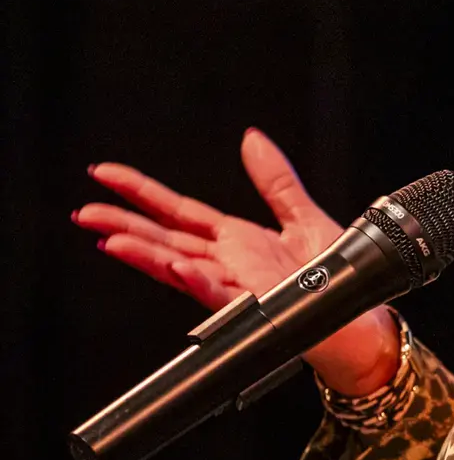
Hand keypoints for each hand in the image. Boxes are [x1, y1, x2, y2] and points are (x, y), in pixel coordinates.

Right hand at [74, 128, 400, 395]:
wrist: (363, 320)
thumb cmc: (336, 276)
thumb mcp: (304, 214)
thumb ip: (275, 180)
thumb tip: (252, 139)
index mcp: (236, 241)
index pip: (178, 212)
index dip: (142, 193)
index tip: (106, 174)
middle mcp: (229, 264)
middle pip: (166, 241)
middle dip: (124, 226)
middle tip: (85, 212)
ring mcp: (239, 287)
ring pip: (181, 270)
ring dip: (147, 256)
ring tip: (111, 240)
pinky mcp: (259, 308)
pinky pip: (223, 294)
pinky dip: (199, 282)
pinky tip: (178, 267)